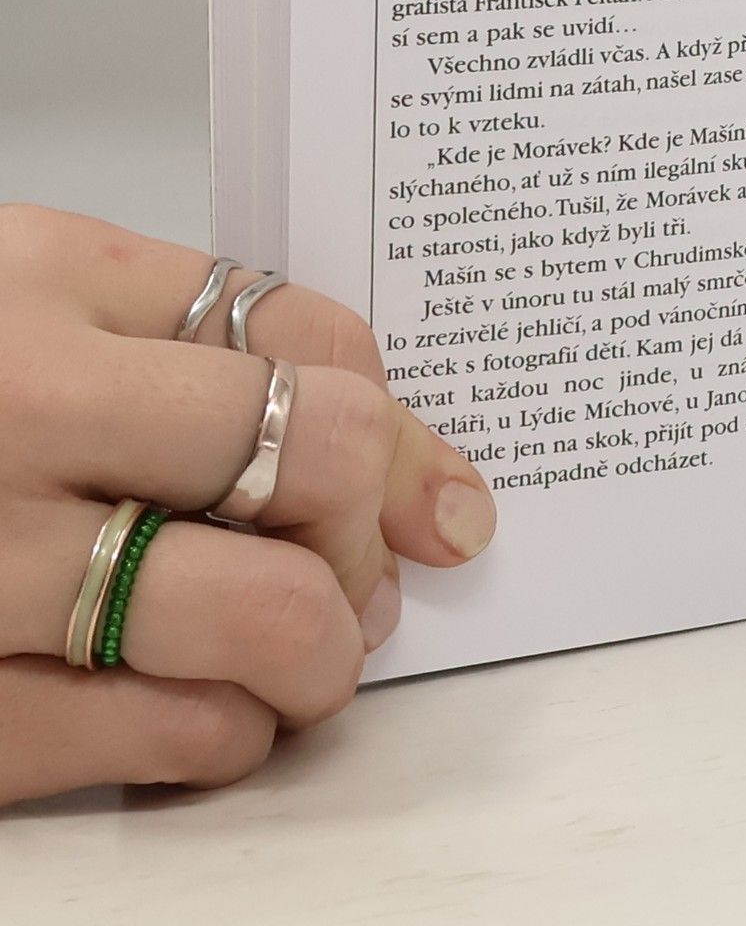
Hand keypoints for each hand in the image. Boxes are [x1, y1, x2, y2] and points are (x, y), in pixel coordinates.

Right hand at [0, 205, 496, 805]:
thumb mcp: (35, 286)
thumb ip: (208, 338)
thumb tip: (407, 467)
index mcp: (48, 289)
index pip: (314, 348)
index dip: (399, 433)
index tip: (426, 492)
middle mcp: (17, 417)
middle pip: (314, 458)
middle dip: (371, 534)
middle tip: (362, 573)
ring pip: (263, 619)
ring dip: (321, 652)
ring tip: (303, 652)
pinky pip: (161, 736)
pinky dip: (226, 734)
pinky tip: (209, 709)